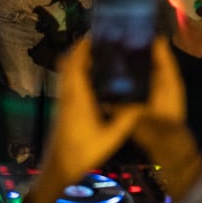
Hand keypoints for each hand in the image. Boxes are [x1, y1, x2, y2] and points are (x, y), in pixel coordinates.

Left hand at [35, 39, 184, 191]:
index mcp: (77, 96)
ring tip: (100, 56)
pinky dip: (78, 73)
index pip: (75, 63)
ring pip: (67, 72)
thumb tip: (142, 102)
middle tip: (101, 42)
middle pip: (68, 62)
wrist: (59, 168)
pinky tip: (94, 79)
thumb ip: (126, 119)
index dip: (82, 46)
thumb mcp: (111, 138)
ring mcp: (63, 100)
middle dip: (81, 49)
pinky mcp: (63, 107)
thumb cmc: (83, 152)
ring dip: (79, 60)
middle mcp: (67, 93)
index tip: (95, 35)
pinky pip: (68, 81)